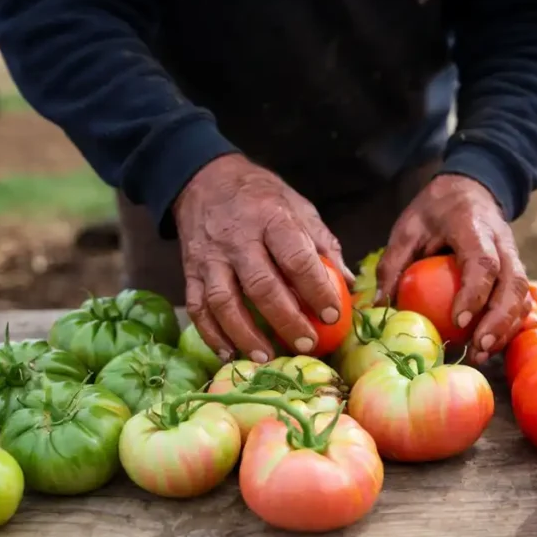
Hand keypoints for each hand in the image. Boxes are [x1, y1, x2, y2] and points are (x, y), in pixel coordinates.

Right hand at [175, 154, 353, 362]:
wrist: (205, 179)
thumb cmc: (261, 197)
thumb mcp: (297, 207)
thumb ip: (322, 244)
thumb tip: (346, 283)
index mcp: (272, 218)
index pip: (296, 257)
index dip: (315, 288)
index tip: (332, 314)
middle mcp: (238, 239)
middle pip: (261, 285)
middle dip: (286, 320)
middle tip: (307, 344)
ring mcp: (211, 257)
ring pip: (224, 302)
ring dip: (245, 334)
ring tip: (267, 357)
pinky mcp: (190, 271)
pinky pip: (197, 307)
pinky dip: (211, 335)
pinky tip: (229, 353)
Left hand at [376, 174, 528, 364]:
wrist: (469, 188)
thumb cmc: (435, 210)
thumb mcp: (408, 228)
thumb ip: (394, 263)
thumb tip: (380, 304)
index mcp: (474, 228)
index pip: (482, 262)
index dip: (474, 292)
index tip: (459, 320)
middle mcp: (502, 242)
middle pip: (512, 284)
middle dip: (498, 320)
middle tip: (478, 346)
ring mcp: (514, 256)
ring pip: (521, 295)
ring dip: (506, 327)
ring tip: (482, 353)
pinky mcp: (515, 270)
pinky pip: (521, 299)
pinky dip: (511, 324)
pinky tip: (491, 345)